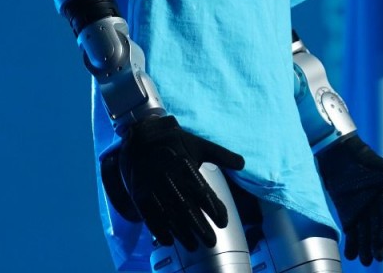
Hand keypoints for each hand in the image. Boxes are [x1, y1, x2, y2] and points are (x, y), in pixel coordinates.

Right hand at [98, 115, 244, 250]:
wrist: (140, 136)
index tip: (224, 222)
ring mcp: (153, 187)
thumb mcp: (199, 144)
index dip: (215, 209)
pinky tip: (169, 241)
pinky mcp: (140, 193)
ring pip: (170, 215)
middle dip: (200, 227)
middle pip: (187, 208)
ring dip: (182, 233)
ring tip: (194, 246)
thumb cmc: (174, 141)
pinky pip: (149, 215)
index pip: (203, 193)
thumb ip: (221, 155)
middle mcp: (170, 179)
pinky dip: (159, 230)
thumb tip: (242, 164)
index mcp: (186, 166)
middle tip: (212, 241)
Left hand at [316, 133, 382, 265]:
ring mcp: (359, 210)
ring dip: (365, 247)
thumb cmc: (361, 157)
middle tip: (377, 257)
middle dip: (377, 244)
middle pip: (377, 229)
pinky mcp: (346, 212)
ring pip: (365, 233)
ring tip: (365, 261)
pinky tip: (351, 255)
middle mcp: (373, 206)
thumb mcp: (381, 165)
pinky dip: (351, 243)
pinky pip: (351, 231)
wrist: (338, 152)